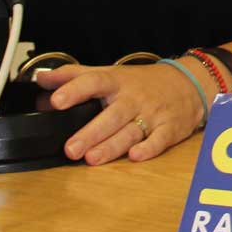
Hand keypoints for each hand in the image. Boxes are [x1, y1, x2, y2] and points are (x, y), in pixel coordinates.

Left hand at [37, 62, 205, 164]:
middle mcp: (134, 98)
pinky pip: (160, 139)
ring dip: (112, 145)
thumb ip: (75, 76)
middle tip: (71, 148)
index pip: (94, 82)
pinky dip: (149, 148)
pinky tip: (135, 155)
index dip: (75, 90)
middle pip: (112, 115)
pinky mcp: (170, 128)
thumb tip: (41, 79)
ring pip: (131, 131)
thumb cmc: (143, 83)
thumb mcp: (111, 73)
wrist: (190, 83)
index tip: (56, 101)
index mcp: (117, 82)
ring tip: (92, 158)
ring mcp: (153, 114)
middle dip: (91, 132)